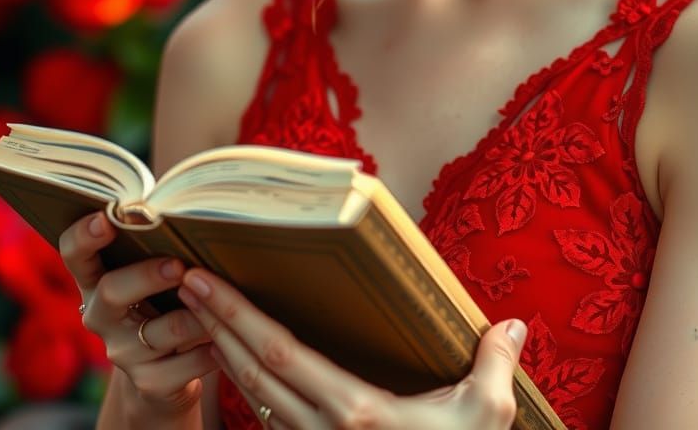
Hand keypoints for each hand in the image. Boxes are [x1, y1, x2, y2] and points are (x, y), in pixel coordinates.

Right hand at [58, 210, 220, 414]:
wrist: (166, 373)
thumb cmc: (166, 300)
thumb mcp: (156, 274)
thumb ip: (163, 247)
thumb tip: (196, 210)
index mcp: (97, 280)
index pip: (76, 254)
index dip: (85, 235)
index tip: (106, 218)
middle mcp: (101, 316)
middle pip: (112, 291)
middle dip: (146, 275)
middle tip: (178, 265)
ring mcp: (122, 352)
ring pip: (161, 331)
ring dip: (196, 314)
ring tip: (222, 300)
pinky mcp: (149, 382)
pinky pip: (184, 365)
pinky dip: (208, 350)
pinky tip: (225, 339)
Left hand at [178, 267, 527, 428]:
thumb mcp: (485, 419)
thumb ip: (495, 365)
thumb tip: (512, 324)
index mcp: (356, 411)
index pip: (280, 354)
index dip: (236, 317)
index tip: (204, 282)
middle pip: (253, 371)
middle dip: (215, 324)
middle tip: (185, 283)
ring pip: (255, 398)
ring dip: (225, 355)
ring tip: (203, 315)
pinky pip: (271, 424)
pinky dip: (250, 392)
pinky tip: (245, 370)